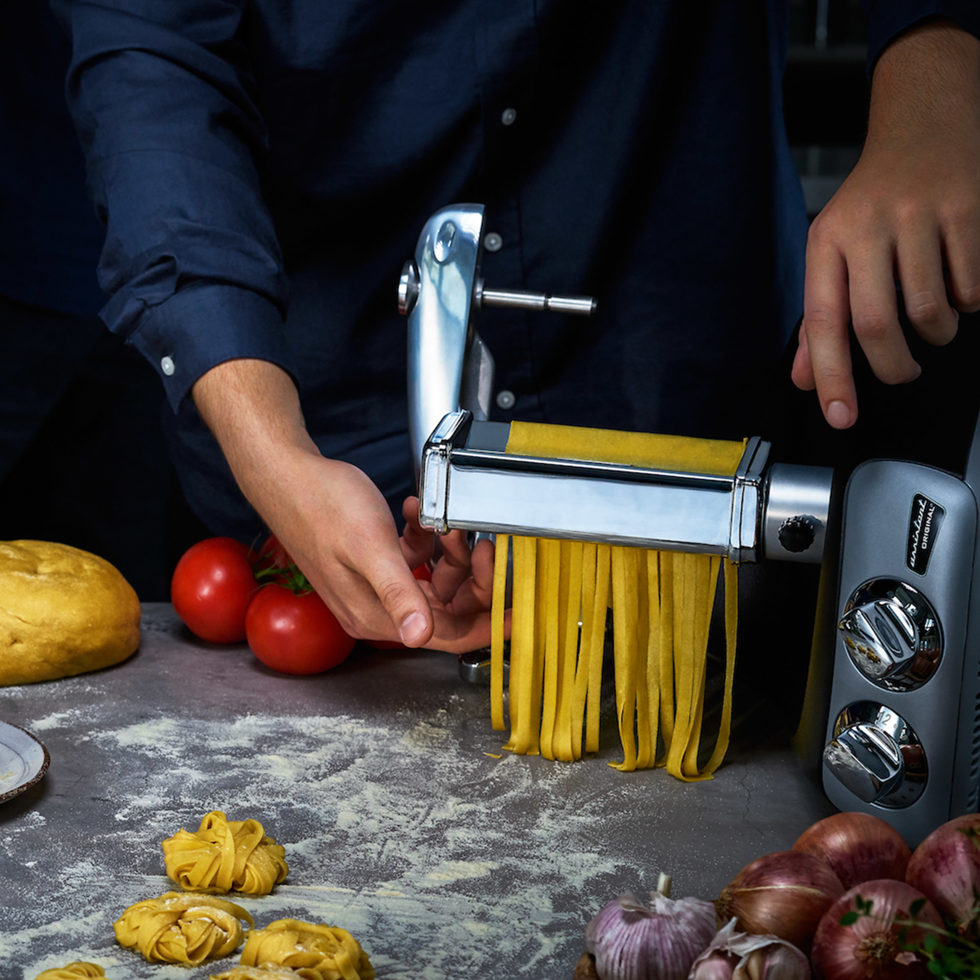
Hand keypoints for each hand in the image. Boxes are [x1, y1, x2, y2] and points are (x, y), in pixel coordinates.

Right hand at [191, 359, 495, 652]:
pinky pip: (415, 559)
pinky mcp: (375, 563)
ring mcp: (376, 585)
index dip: (487, 624)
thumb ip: (398, 592)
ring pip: (435, 579)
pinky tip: (416, 513)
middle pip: (446, 606)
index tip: (518, 614)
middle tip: (481, 542)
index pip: (446, 635)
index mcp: (375, 615)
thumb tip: (420, 637)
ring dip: (446, 550)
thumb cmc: (320, 506)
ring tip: (442, 520)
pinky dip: (423, 537)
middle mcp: (377, 608)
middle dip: (469, 574)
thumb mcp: (369, 548)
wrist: (287, 476)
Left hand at [792, 21, 979, 427]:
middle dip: (893, 366)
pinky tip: (958, 281)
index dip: (832, 374)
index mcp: (827, 240)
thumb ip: (820, 317)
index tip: (839, 417)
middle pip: (877, 324)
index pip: (822, 320)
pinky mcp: (969, 207)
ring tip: (933, 320)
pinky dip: (969, 300)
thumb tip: (807, 380)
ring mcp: (920, 215)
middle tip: (903, 373)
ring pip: (931, 311)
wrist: (926, 122)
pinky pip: (972, 286)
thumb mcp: (833, 251)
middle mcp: (867, 226)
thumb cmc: (873, 202)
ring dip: (936, 334)